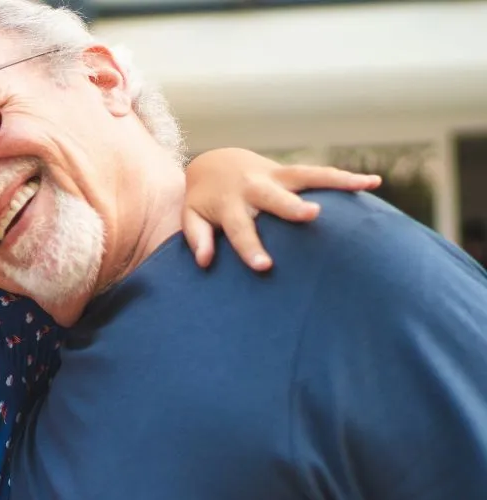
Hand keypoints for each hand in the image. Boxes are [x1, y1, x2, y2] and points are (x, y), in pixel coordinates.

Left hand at [182, 147, 381, 269]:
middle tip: (311, 215)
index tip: (264, 266)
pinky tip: (373, 183)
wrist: (215, 164)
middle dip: (292, 206)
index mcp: (229, 204)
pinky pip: (320, 173)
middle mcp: (254, 188)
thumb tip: (204, 261)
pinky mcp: (291, 172)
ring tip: (364, 185)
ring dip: (334, 181)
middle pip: (274, 198)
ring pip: (306, 177)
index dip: (251, 248)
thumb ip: (197, 238)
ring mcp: (275, 176)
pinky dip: (345, 177)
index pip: (240, 230)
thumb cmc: (205, 201)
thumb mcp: (192, 218)